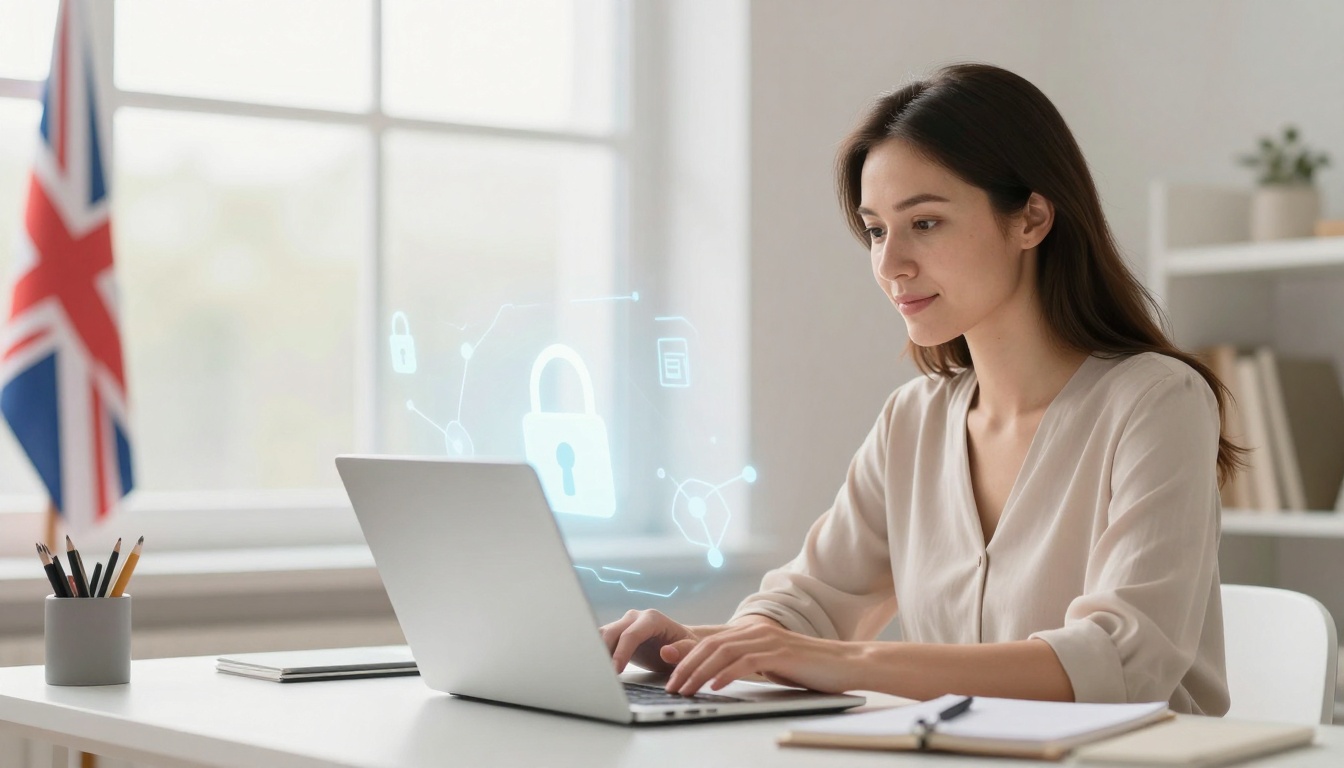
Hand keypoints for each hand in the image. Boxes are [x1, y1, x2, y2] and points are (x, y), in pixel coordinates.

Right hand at [600, 609, 699, 674]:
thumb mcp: (692, 650)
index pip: (631, 634)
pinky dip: (595, 652)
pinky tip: (594, 667)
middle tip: (601, 675)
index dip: (621, 653)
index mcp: (652, 618)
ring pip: (602, 634)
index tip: (615, 670)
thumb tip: (666, 652)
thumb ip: (682, 651)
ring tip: (594, 672)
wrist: (680, 644)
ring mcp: (623, 623)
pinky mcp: (616, 633)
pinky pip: (600, 640)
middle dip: (603, 653)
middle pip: (611, 632)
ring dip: (596, 652)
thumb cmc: (687, 646)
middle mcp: (635, 617)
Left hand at [663, 621, 860, 695]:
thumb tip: (720, 675)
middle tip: (671, 685)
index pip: (710, 641)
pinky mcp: (780, 653)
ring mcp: (767, 641)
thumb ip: (748, 663)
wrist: (844, 664)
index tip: (666, 668)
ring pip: (722, 653)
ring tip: (686, 689)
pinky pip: (746, 662)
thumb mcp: (771, 664)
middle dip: (685, 665)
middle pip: (710, 645)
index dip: (686, 653)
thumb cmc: (809, 667)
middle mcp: (756, 632)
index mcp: (751, 632)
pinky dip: (726, 674)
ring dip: (699, 672)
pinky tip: (715, 686)